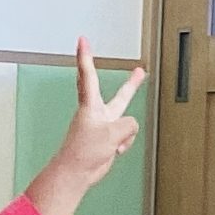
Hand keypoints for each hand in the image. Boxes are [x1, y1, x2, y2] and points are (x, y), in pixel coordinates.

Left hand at [60, 38, 144, 186]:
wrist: (76, 173)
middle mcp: (97, 114)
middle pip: (118, 96)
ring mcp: (104, 127)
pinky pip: (126, 138)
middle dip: (131, 85)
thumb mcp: (113, 133)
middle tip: (138, 71)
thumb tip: (130, 128)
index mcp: (91, 106)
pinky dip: (123, 144)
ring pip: (126, 123)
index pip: (88, 75)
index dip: (86, 56)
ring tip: (113, 144)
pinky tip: (113, 151)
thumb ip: (128, 125)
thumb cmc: (84, 152)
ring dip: (125, 134)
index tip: (82, 41)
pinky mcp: (108, 140)